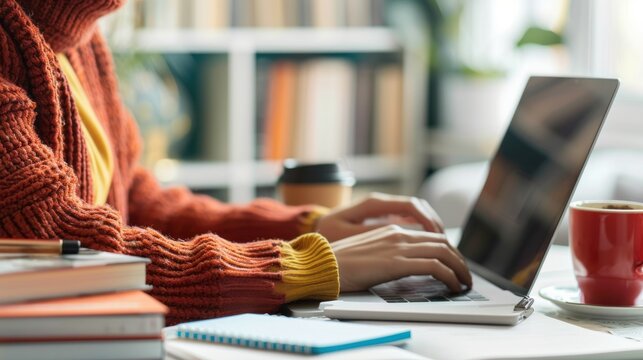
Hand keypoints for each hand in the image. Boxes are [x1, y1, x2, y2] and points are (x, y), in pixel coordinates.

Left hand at [317, 193, 444, 241]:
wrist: (314, 234)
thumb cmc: (328, 236)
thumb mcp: (347, 235)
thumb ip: (372, 233)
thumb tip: (397, 232)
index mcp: (373, 204)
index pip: (410, 206)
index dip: (428, 220)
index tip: (438, 235)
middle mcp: (380, 203)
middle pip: (418, 207)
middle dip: (435, 224)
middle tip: (449, 244)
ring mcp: (382, 210)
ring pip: (415, 213)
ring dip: (430, 227)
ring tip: (443, 245)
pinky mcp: (381, 219)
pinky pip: (408, 220)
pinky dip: (421, 229)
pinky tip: (428, 244)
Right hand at [331, 225, 471, 292]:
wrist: (324, 264)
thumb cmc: (341, 263)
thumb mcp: (368, 252)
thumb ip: (388, 252)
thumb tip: (404, 264)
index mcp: (392, 230)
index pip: (430, 236)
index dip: (448, 250)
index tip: (454, 264)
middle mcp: (398, 234)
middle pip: (442, 242)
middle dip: (459, 259)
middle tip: (464, 275)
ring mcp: (398, 247)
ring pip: (443, 252)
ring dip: (459, 268)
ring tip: (463, 283)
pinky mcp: (397, 262)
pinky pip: (434, 266)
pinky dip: (449, 276)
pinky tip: (452, 286)